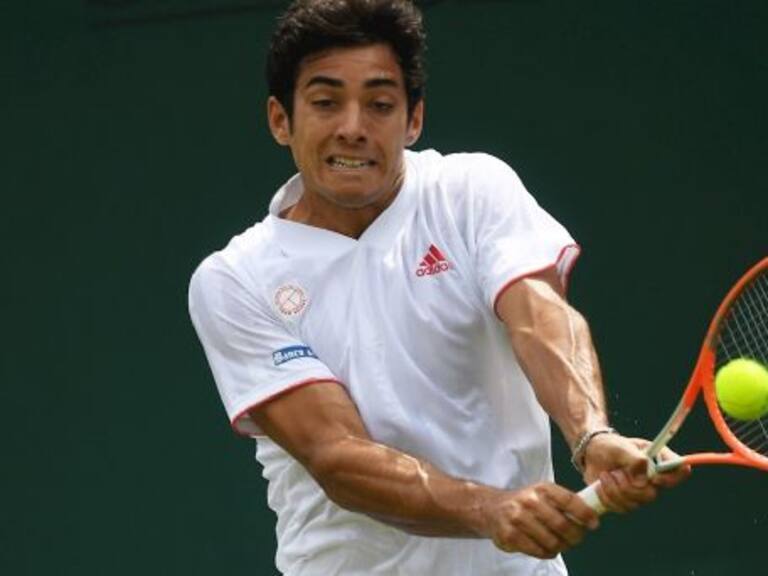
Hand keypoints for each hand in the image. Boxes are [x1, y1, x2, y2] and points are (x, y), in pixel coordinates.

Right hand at [482, 483, 599, 558]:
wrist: (491, 508)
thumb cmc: (524, 503)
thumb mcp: (542, 494)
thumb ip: (564, 503)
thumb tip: (593, 514)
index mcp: (541, 488)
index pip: (569, 500)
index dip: (585, 513)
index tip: (594, 524)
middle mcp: (529, 501)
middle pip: (563, 525)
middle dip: (575, 536)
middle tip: (576, 538)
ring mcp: (518, 518)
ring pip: (552, 542)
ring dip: (561, 547)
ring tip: (559, 543)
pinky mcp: (510, 535)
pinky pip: (538, 551)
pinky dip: (547, 553)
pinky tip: (545, 547)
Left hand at [582, 434, 690, 512]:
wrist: (591, 454)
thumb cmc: (609, 446)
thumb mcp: (620, 447)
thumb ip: (634, 459)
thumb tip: (644, 477)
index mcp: (658, 459)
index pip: (680, 471)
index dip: (670, 478)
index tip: (654, 478)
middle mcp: (654, 478)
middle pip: (652, 494)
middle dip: (629, 486)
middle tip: (616, 472)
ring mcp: (641, 491)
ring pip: (635, 503)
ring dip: (615, 489)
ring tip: (606, 475)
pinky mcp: (627, 501)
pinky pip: (621, 508)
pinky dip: (608, 496)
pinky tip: (602, 484)